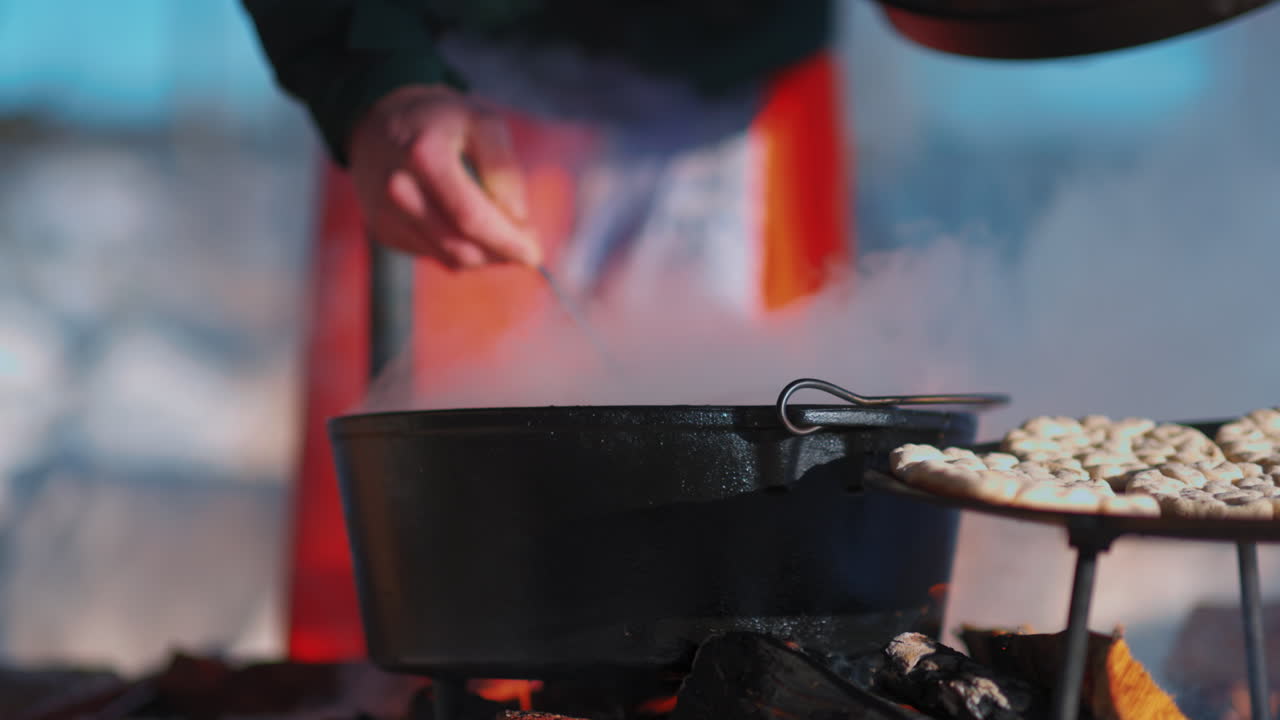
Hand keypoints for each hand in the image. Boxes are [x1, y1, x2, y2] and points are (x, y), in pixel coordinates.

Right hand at [347, 85, 540, 268]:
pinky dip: (461, 252)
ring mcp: (386, 214)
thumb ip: (503, 167)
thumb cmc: (439, 121)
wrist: (377, 123)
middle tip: (528, 248)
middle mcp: (399, 189)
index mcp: (425, 156)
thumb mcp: (481, 122)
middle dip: (501, 253)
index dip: (506, 241)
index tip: (535, 253)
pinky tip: (472, 232)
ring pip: (450, 258)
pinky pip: (434, 255)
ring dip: (485, 256)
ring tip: (503, 237)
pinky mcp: (383, 231)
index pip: (470, 216)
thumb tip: (518, 217)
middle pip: (461, 246)